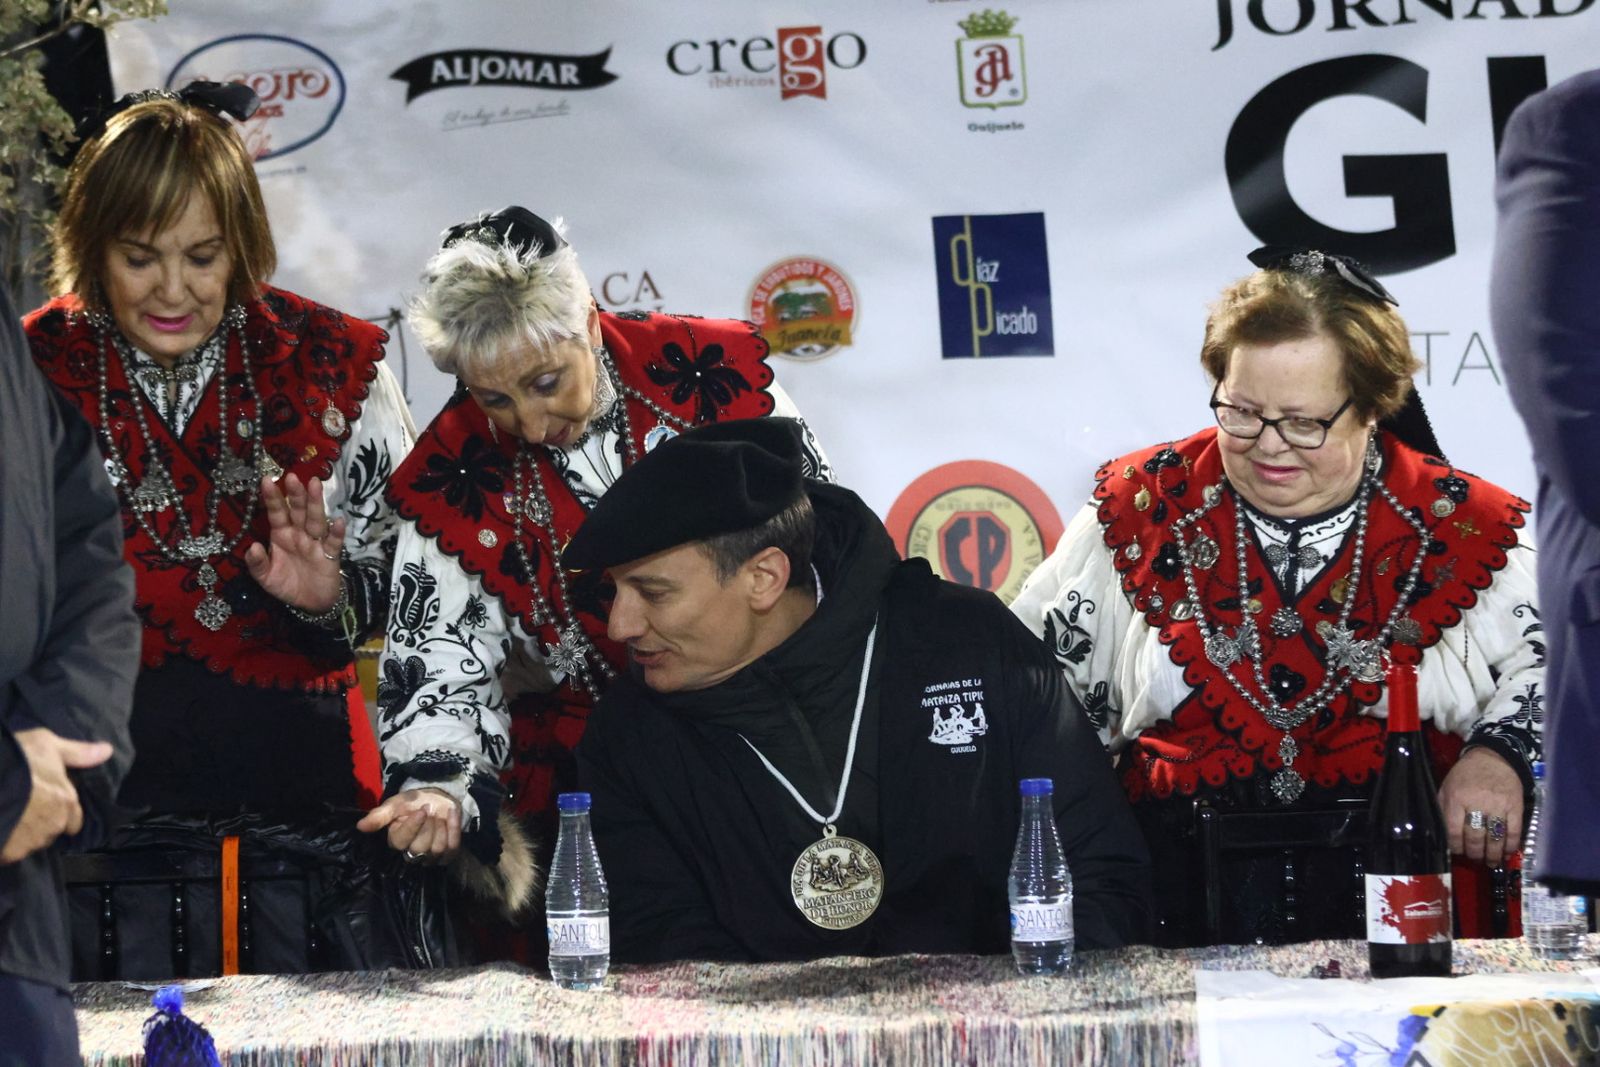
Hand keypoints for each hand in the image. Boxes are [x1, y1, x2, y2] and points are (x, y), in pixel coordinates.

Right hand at [1, 729, 113, 864]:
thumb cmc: (17, 761)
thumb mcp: (48, 745)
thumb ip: (78, 753)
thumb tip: (108, 751)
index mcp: (67, 802)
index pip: (75, 820)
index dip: (62, 814)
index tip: (47, 806)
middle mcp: (54, 825)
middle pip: (52, 832)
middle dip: (42, 825)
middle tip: (25, 811)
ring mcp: (31, 842)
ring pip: (32, 843)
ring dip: (24, 835)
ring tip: (10, 818)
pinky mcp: (10, 853)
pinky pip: (11, 852)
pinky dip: (7, 844)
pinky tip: (1, 828)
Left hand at [245, 473, 345, 612]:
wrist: (311, 603)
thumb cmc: (287, 584)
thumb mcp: (265, 578)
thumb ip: (257, 564)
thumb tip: (252, 547)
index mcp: (281, 535)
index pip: (277, 513)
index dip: (272, 498)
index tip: (266, 481)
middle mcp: (299, 534)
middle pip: (298, 511)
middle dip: (295, 494)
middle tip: (291, 476)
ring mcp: (316, 543)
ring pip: (315, 520)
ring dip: (315, 503)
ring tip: (314, 485)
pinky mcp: (331, 555)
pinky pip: (333, 542)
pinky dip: (336, 532)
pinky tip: (337, 521)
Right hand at [356, 787, 461, 864]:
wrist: (434, 798)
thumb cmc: (411, 803)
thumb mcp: (394, 805)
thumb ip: (379, 816)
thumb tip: (360, 826)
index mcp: (396, 841)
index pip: (402, 842)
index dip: (414, 826)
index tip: (421, 810)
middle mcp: (411, 853)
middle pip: (422, 848)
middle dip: (429, 825)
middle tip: (429, 810)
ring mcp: (430, 856)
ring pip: (438, 849)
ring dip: (442, 827)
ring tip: (439, 814)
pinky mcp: (446, 854)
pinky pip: (453, 848)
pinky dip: (454, 829)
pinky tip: (451, 814)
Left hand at [1438, 746, 1524, 866]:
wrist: (1494, 758)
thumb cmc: (1466, 774)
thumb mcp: (1447, 787)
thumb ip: (1444, 808)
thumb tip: (1443, 834)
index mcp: (1456, 798)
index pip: (1453, 830)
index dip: (1456, 846)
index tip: (1458, 852)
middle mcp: (1477, 803)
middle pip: (1475, 837)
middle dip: (1474, 853)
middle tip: (1475, 858)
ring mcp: (1498, 806)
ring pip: (1494, 838)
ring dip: (1492, 854)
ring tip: (1490, 862)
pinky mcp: (1515, 807)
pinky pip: (1513, 832)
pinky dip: (1510, 846)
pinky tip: (1506, 853)